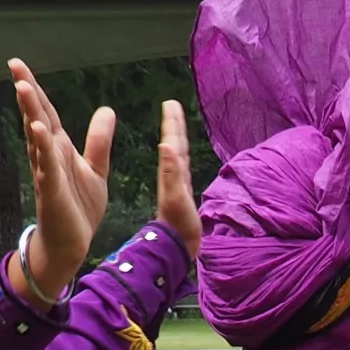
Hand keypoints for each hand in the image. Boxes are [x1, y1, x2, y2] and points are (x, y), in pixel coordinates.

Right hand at [9, 59, 112, 305]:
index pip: (46, 113)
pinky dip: (43, 149)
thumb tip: (106, 109)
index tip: (19, 65)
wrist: (71, 243)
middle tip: (14, 65)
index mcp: (60, 148)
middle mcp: (49, 156)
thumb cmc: (79, 207)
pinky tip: (38, 131)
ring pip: (37, 138)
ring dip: (31, 113)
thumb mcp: (96, 168)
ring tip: (23, 88)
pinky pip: (46, 167)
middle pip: (37, 118)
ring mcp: (47, 172)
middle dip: (27, 92)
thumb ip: (99, 140)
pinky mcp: (52, 191)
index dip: (35, 89)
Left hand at [156, 99, 200, 257]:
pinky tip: (174, 151)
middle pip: (176, 144)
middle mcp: (176, 175)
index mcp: (172, 173)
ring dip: (177, 136)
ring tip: (175, 120)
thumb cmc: (176, 225)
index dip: (173, 124)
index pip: (173, 142)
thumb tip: (165, 145)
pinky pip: (180, 169)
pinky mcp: (183, 193)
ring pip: (178, 154)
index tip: (170, 104)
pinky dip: (178, 158)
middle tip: (172, 104)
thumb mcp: (175, 196)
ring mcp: (179, 184)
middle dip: (175, 124)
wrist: (178, 246)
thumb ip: (171, 172)